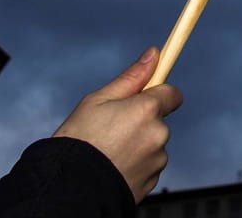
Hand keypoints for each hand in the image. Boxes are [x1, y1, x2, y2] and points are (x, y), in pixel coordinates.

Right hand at [51, 47, 183, 200]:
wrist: (69, 188)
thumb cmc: (79, 140)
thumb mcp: (97, 100)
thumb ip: (130, 78)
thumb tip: (154, 53)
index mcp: (147, 110)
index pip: (172, 94)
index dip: (158, 93)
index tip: (146, 96)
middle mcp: (158, 134)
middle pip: (158, 120)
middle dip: (141, 122)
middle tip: (111, 129)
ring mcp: (156, 161)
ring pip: (152, 145)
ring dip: (138, 145)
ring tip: (108, 152)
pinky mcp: (151, 181)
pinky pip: (147, 166)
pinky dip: (135, 165)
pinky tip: (112, 167)